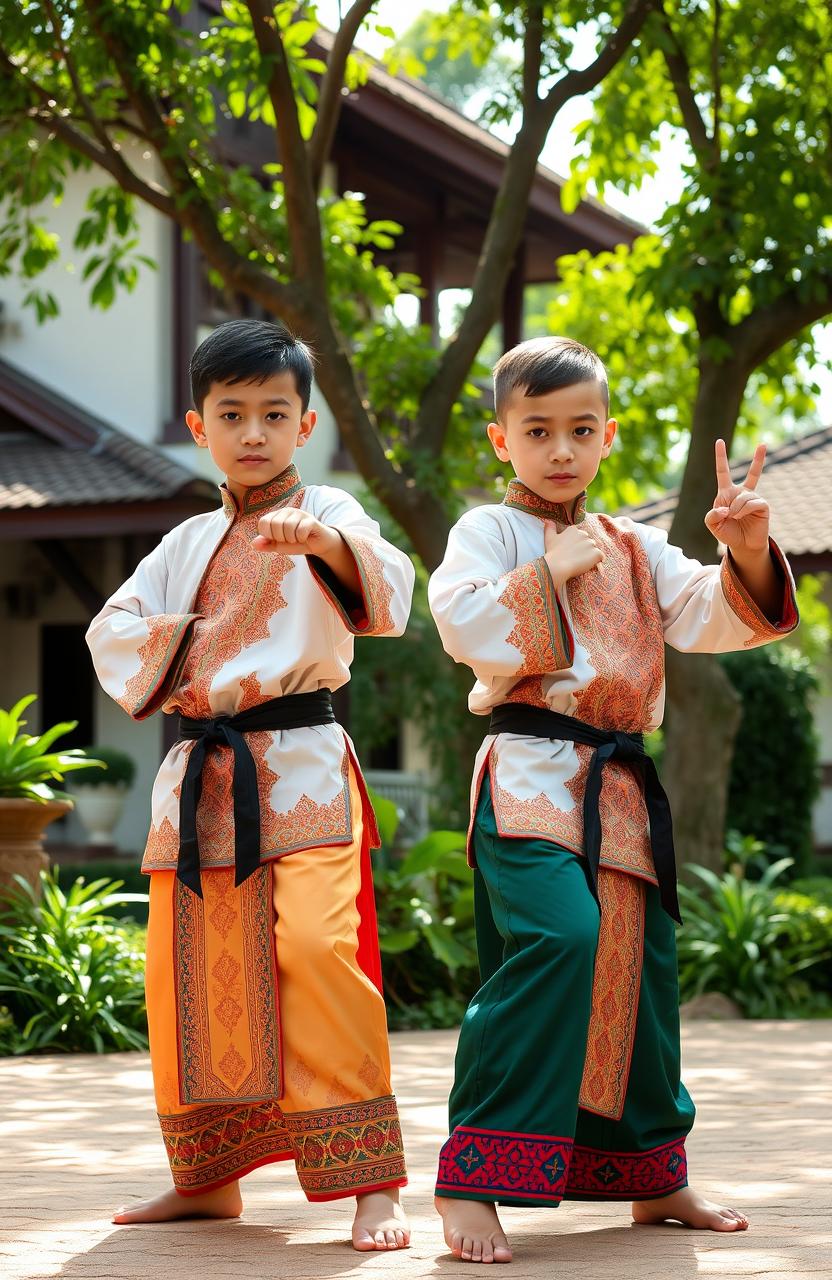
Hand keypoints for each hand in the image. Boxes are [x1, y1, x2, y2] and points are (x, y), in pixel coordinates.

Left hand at [252, 508, 339, 556]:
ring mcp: (300, 514)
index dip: (269, 536)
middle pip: (275, 525)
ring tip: (297, 538)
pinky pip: (300, 530)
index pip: (263, 523)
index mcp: (277, 515)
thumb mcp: (279, 546)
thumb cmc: (297, 543)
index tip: (278, 539)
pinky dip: (302, 539)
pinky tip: (305, 537)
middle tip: (290, 539)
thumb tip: (253, 543)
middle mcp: (287, 511)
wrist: (319, 545)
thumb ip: (266, 544)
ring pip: (288, 528)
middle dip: (282, 538)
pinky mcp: (311, 520)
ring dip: (293, 539)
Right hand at [543, 521, 603, 588]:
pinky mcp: (596, 553)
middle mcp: (583, 534)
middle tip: (575, 558)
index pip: (580, 536)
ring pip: (594, 549)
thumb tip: (548, 520)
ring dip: (590, 555)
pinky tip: (590, 565)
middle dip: (584, 549)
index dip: (576, 545)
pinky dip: (598, 561)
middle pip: (588, 542)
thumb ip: (550, 528)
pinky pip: (601, 556)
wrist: (557, 566)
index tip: (571, 551)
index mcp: (573, 530)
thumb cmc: (552, 553)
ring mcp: (590, 543)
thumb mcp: (549, 538)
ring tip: (581, 562)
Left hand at [704, 439, 769, 554]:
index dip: (720, 457)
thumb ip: (712, 514)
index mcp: (727, 493)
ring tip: (734, 517)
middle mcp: (742, 493)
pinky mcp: (763, 506)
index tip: (719, 441)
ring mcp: (754, 498)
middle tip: (763, 444)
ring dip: (735, 508)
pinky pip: (752, 503)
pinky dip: (743, 510)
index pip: (723, 472)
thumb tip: (727, 508)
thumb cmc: (727, 533)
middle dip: (759, 459)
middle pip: (753, 473)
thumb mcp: (712, 524)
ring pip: (743, 497)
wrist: (742, 546)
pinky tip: (741, 516)